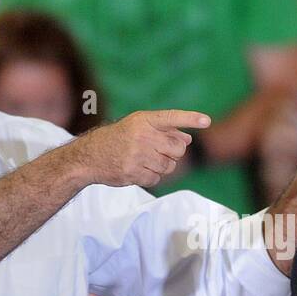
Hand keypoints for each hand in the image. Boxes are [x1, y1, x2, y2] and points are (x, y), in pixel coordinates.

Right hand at [71, 109, 207, 187]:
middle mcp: (141, 135)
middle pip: (178, 148)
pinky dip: (152, 176)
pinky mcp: (133, 172)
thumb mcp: (138, 126)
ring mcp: (137, 155)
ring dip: (163, 166)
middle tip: (159, 151)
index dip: (190, 119)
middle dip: (174, 152)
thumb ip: (164, 130)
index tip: (207, 121)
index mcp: (143, 120)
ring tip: (146, 160)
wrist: (89, 156)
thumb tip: (188, 139)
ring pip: (169, 166)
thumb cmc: (118, 139)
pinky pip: (157, 178)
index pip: (171, 117)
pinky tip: (139, 169)